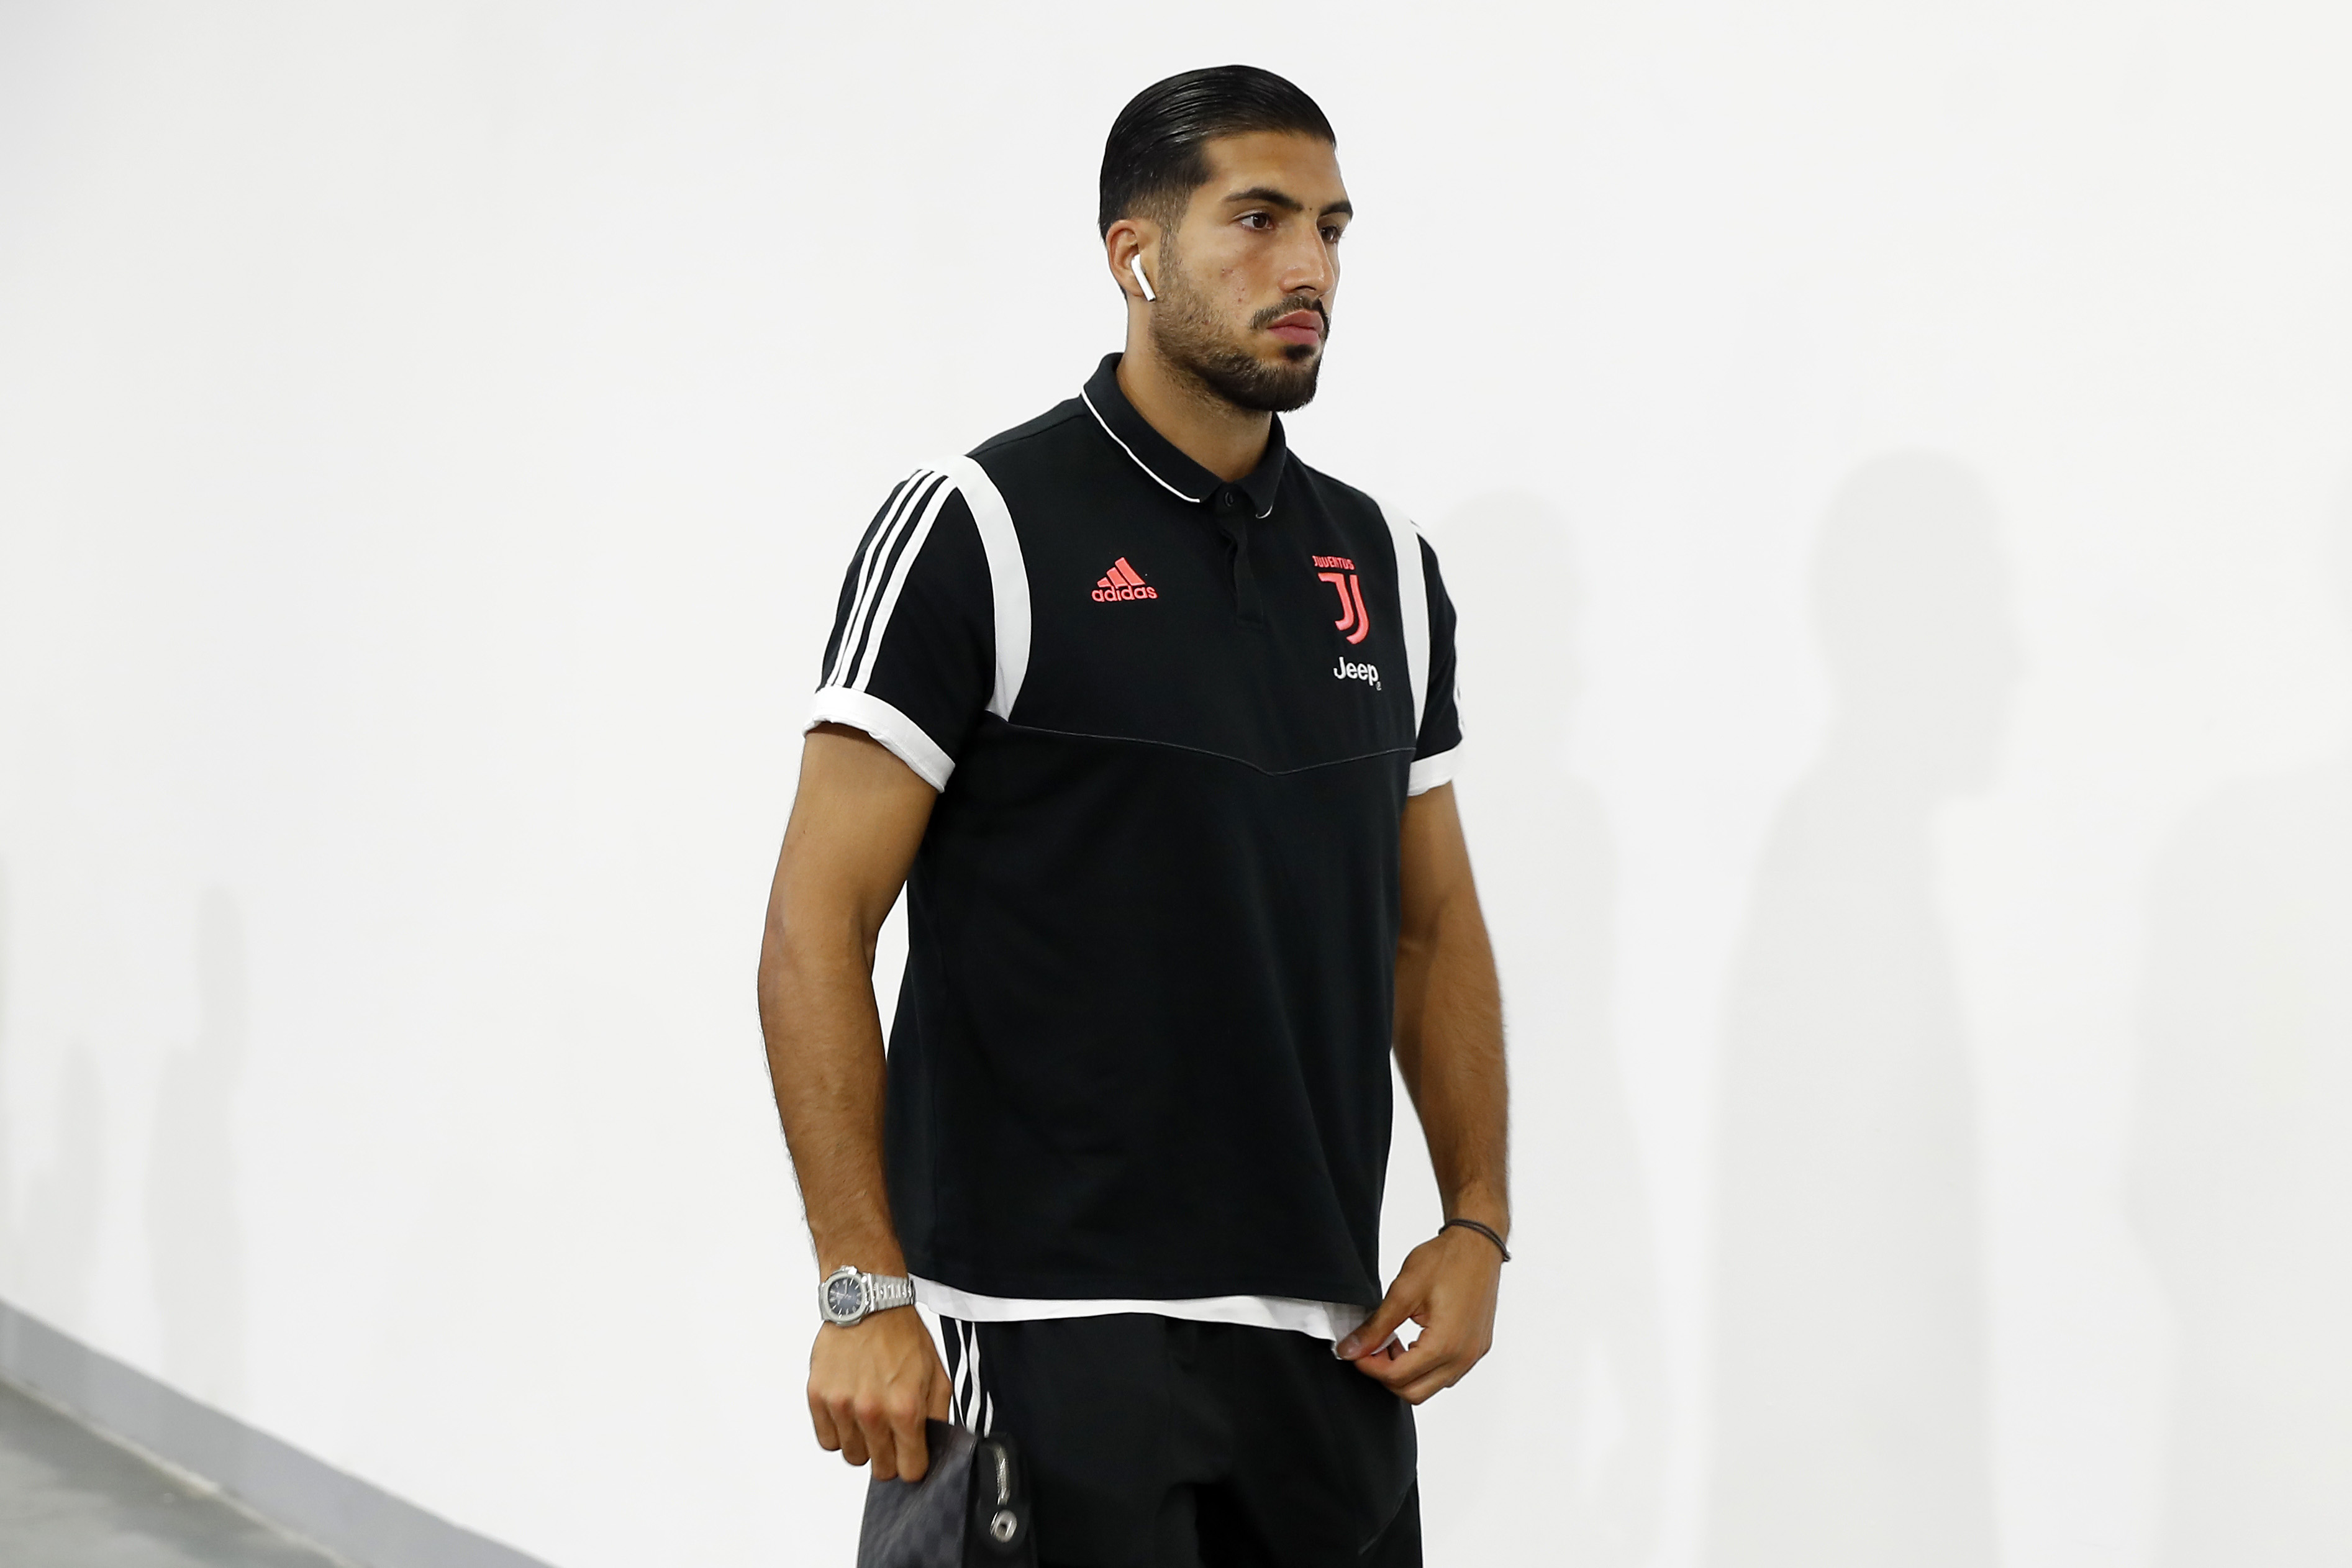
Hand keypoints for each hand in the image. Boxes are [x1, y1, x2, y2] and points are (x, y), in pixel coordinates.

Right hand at [807, 1307, 952, 1480]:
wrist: (868, 1303)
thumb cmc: (902, 1335)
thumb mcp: (936, 1374)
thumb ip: (937, 1416)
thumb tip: (935, 1445)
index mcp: (905, 1408)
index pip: (910, 1469)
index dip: (913, 1464)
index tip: (912, 1456)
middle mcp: (872, 1412)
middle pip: (880, 1469)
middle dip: (890, 1457)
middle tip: (891, 1434)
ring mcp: (842, 1406)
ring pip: (852, 1457)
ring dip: (863, 1444)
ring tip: (869, 1417)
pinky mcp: (818, 1398)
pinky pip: (827, 1440)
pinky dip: (839, 1432)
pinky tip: (849, 1412)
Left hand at [1334, 1224, 1502, 1402]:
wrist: (1477, 1245)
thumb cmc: (1446, 1261)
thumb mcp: (1403, 1291)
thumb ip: (1376, 1326)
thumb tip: (1350, 1350)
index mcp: (1445, 1345)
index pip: (1397, 1377)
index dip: (1369, 1366)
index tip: (1355, 1351)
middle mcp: (1463, 1357)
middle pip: (1414, 1393)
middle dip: (1386, 1376)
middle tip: (1372, 1348)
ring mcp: (1473, 1355)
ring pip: (1431, 1387)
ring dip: (1406, 1373)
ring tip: (1391, 1343)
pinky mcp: (1477, 1349)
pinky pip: (1446, 1374)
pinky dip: (1424, 1367)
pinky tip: (1412, 1342)